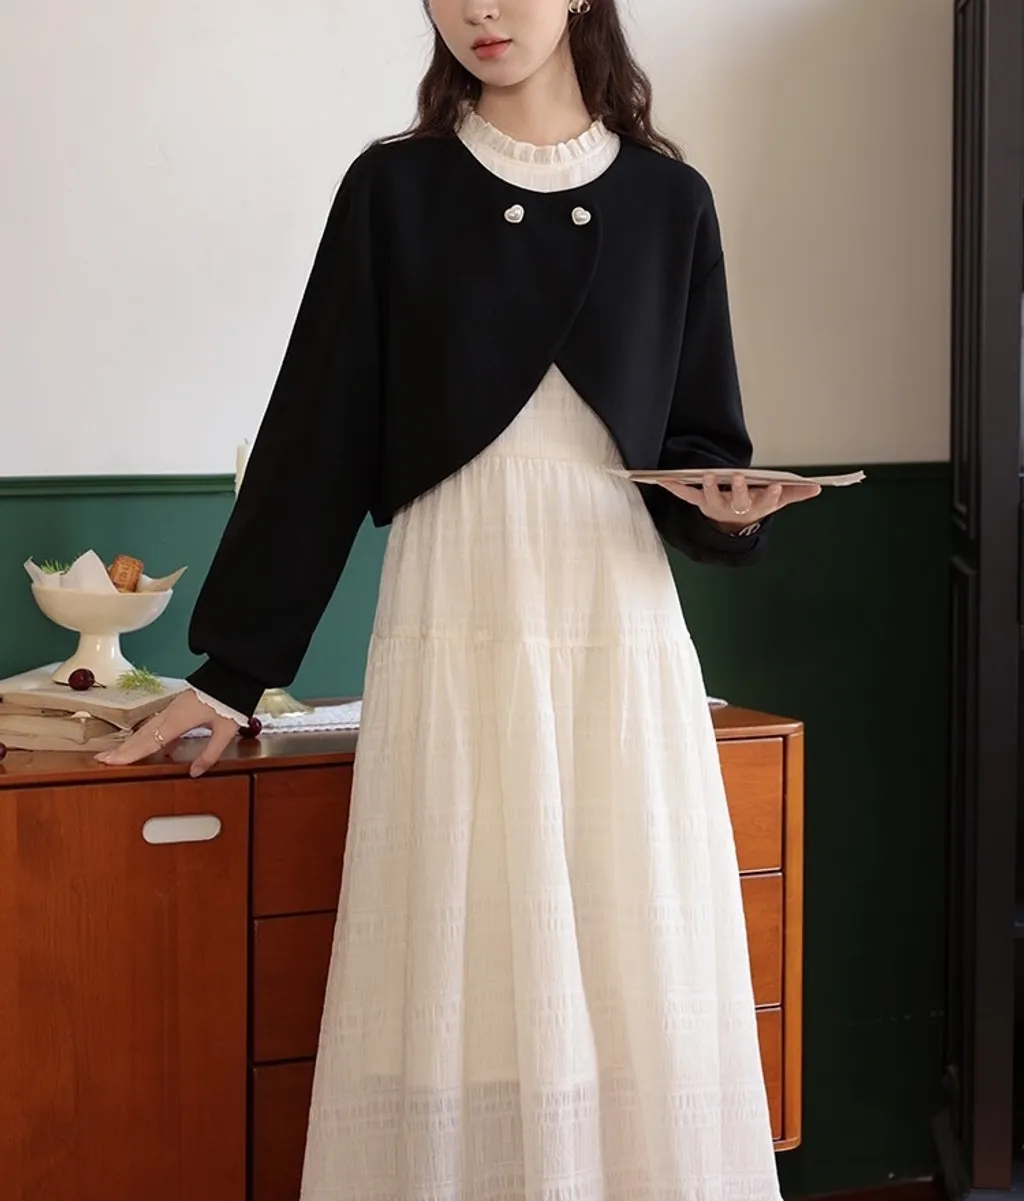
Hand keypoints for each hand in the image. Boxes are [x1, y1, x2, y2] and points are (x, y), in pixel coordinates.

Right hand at [95, 689, 241, 777]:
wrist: (231, 675)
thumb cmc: (228, 702)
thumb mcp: (224, 731)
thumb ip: (210, 754)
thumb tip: (195, 773)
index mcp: (178, 721)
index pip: (149, 742)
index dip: (130, 754)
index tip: (110, 762)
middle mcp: (170, 714)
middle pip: (142, 735)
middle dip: (122, 748)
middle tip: (102, 758)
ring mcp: (172, 708)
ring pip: (147, 728)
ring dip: (131, 741)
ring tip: (117, 753)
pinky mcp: (178, 706)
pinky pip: (157, 723)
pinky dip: (147, 734)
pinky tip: (148, 743)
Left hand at [658, 472, 821, 531]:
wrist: (732, 526)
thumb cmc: (756, 504)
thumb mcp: (777, 499)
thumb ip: (795, 492)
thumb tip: (818, 489)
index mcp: (756, 506)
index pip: (766, 501)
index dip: (772, 494)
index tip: (776, 486)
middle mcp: (735, 508)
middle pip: (738, 500)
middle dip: (740, 489)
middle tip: (739, 477)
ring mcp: (716, 505)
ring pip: (712, 497)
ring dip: (709, 487)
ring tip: (708, 476)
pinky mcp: (699, 502)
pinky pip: (686, 495)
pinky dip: (675, 488)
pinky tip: (663, 480)